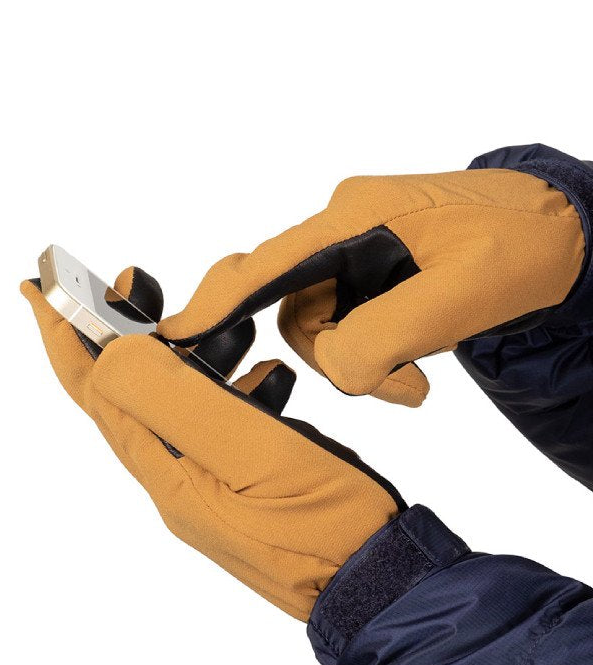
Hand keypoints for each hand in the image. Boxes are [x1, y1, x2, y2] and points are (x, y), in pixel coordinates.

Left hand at [22, 272, 402, 620]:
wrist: (377, 584)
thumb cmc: (327, 527)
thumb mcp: (254, 456)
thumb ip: (180, 402)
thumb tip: (113, 352)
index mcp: (170, 472)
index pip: (99, 395)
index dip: (67, 337)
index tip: (46, 287)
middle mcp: (178, 480)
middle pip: (132, 395)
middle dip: (130, 332)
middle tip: (143, 283)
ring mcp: (210, 485)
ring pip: (180, 405)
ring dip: (192, 356)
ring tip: (229, 326)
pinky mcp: (242, 486)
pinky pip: (219, 426)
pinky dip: (231, 388)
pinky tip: (265, 374)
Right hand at [157, 165, 583, 404]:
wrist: (562, 237)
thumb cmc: (520, 247)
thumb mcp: (462, 293)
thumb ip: (385, 334)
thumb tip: (334, 368)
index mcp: (356, 218)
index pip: (269, 265)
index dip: (219, 303)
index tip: (171, 337)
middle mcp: (344, 233)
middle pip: (293, 311)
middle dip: (338, 357)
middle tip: (402, 385)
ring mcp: (357, 257)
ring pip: (322, 329)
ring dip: (365, 365)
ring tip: (418, 382)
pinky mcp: (372, 280)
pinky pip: (348, 330)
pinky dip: (376, 360)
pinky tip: (416, 370)